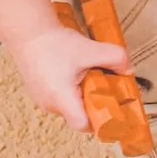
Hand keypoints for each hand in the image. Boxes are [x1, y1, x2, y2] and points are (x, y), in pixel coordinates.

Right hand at [11, 24, 130, 134]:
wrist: (27, 32)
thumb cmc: (53, 43)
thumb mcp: (91, 49)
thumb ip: (116, 59)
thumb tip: (129, 70)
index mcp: (60, 97)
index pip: (83, 125)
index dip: (101, 121)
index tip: (113, 111)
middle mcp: (49, 104)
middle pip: (80, 117)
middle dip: (95, 104)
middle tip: (105, 86)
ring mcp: (42, 100)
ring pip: (71, 108)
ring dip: (84, 96)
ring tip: (88, 76)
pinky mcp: (40, 94)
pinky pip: (62, 100)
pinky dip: (73, 92)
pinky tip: (76, 75)